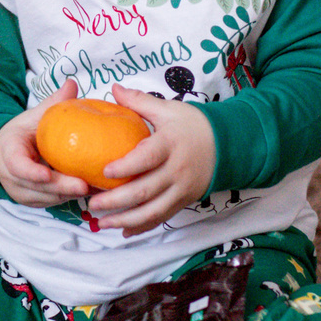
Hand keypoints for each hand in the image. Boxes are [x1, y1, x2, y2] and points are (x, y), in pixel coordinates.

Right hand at [0, 79, 93, 207]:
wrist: (3, 154)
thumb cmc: (22, 135)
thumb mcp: (32, 118)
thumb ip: (51, 104)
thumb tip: (72, 83)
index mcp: (9, 154)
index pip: (18, 166)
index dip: (32, 173)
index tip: (47, 174)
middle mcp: (12, 179)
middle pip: (37, 188)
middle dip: (61, 188)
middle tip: (84, 186)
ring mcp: (22, 194)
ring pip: (48, 198)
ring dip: (70, 195)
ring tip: (95, 189)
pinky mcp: (35, 202)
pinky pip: (54, 203)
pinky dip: (72, 198)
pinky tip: (93, 193)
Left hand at [84, 85, 215, 234]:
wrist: (228, 144)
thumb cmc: (194, 125)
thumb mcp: (169, 109)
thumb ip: (140, 101)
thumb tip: (113, 89)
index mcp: (170, 144)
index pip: (147, 158)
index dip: (126, 167)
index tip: (104, 171)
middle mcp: (177, 170)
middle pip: (145, 190)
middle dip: (116, 201)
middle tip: (92, 204)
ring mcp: (182, 189)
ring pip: (152, 210)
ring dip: (126, 219)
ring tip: (103, 222)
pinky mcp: (184, 201)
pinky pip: (162, 217)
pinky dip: (143, 226)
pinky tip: (124, 231)